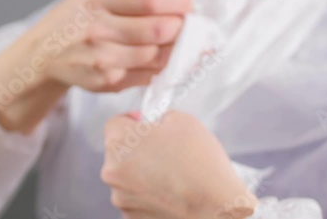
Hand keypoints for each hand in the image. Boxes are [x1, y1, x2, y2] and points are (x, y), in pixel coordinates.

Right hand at [0, 0, 191, 132]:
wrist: (44, 55)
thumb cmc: (75, 22)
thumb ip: (134, 0)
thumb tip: (180, 9)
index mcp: (96, 0)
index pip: (149, 0)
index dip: (178, 3)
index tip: (189, 4)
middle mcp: (98, 30)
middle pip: (160, 30)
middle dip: (182, 28)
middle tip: (186, 25)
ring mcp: (104, 60)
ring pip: (160, 55)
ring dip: (175, 49)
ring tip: (174, 42)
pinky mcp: (109, 82)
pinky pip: (150, 74)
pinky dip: (162, 66)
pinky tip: (158, 57)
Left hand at [101, 111, 256, 218]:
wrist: (215, 209)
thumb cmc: (199, 164)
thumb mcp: (183, 120)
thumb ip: (161, 118)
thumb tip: (156, 125)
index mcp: (118, 141)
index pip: (116, 123)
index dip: (134, 121)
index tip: (149, 126)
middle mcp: (111, 171)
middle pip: (120, 151)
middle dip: (140, 148)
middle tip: (168, 151)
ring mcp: (120, 198)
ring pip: (128, 176)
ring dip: (144, 172)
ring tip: (174, 175)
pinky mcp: (131, 217)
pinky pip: (137, 197)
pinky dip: (151, 193)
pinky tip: (172, 192)